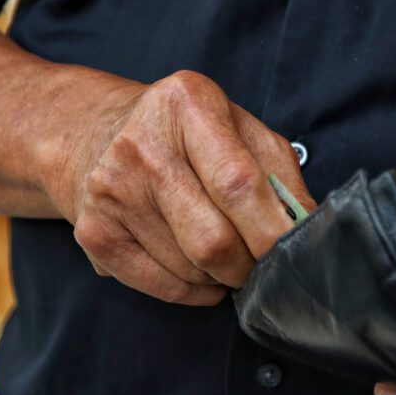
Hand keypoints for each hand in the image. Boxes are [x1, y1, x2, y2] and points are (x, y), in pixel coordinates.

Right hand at [47, 70, 314, 304]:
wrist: (90, 134)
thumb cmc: (184, 133)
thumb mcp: (238, 127)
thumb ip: (279, 172)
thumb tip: (305, 230)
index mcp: (188, 104)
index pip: (238, 184)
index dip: (271, 232)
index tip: (290, 252)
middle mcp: (142, 144)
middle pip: (212, 239)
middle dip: (248, 265)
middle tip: (259, 262)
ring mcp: (111, 190)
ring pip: (191, 269)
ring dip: (221, 276)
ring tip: (223, 253)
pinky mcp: (93, 232)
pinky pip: (163, 288)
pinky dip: (194, 290)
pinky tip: (196, 267)